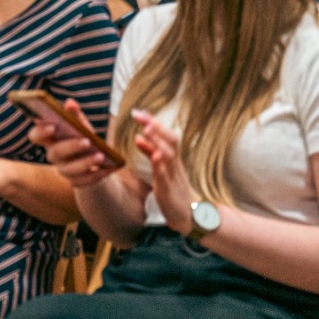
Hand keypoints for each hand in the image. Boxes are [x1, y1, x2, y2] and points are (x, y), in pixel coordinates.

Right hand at [31, 98, 119, 189]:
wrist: (95, 161)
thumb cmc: (83, 138)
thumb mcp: (81, 126)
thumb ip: (75, 115)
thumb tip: (70, 103)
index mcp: (50, 139)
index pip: (35, 136)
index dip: (41, 132)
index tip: (53, 126)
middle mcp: (53, 155)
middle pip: (54, 153)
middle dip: (70, 147)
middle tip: (87, 141)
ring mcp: (63, 170)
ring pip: (69, 169)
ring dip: (85, 163)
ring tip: (101, 156)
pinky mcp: (75, 182)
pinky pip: (82, 181)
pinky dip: (95, 175)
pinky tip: (107, 169)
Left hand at [132, 111, 197, 233]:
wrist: (189, 215)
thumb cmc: (174, 188)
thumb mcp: (161, 167)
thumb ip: (150, 152)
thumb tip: (138, 136)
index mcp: (172, 158)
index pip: (166, 135)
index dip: (154, 123)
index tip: (138, 112)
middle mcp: (174, 164)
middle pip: (169, 141)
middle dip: (155, 126)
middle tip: (140, 115)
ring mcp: (173, 177)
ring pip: (168, 155)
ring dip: (158, 141)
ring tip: (147, 129)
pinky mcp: (170, 190)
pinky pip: (166, 176)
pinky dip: (160, 165)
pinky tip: (155, 156)